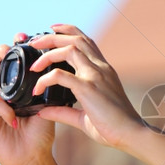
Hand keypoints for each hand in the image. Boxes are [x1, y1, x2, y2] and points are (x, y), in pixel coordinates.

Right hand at [0, 33, 55, 164]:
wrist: (33, 156)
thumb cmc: (41, 130)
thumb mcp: (50, 103)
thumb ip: (52, 84)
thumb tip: (63, 61)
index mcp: (17, 82)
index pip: (12, 57)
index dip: (15, 44)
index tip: (24, 36)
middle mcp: (2, 87)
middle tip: (8, 50)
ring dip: (0, 76)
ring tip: (12, 88)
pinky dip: (4, 109)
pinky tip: (16, 119)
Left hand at [27, 24, 146, 148]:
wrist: (131, 134)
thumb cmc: (114, 128)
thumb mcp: (84, 118)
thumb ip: (63, 112)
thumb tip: (42, 111)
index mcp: (104, 70)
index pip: (86, 41)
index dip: (68, 31)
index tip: (52, 30)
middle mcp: (101, 68)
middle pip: (76, 38)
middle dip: (52, 36)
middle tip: (35, 42)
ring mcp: (96, 75)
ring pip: (69, 49)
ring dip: (48, 51)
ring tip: (34, 63)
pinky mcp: (88, 88)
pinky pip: (60, 76)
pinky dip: (45, 79)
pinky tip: (38, 90)